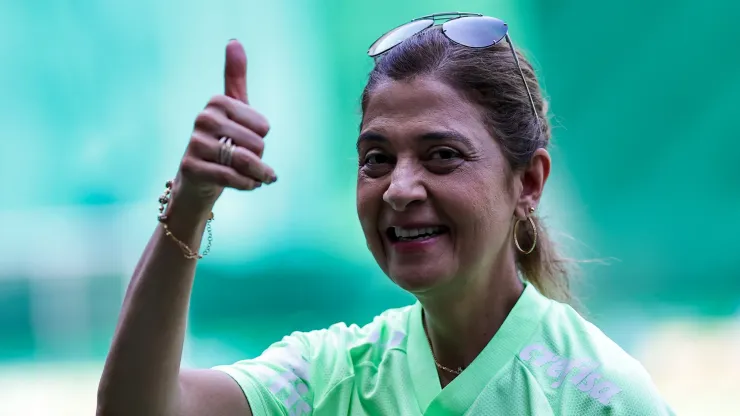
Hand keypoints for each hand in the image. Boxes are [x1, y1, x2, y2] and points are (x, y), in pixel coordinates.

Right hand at [175, 40, 276, 209]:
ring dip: (258, 174)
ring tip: (258, 177)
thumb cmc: (221, 143)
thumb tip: (233, 41)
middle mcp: (203, 118)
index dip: (261, 139)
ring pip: (245, 161)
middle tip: (247, 161)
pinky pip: (233, 177)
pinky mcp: (191, 168)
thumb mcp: (232, 110)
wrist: (197, 182)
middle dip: (259, 159)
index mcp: (217, 102)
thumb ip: (235, 78)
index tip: (247, 140)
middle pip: (256, 144)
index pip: (263, 126)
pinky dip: (248, 184)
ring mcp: (195, 143)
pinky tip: (249, 185)